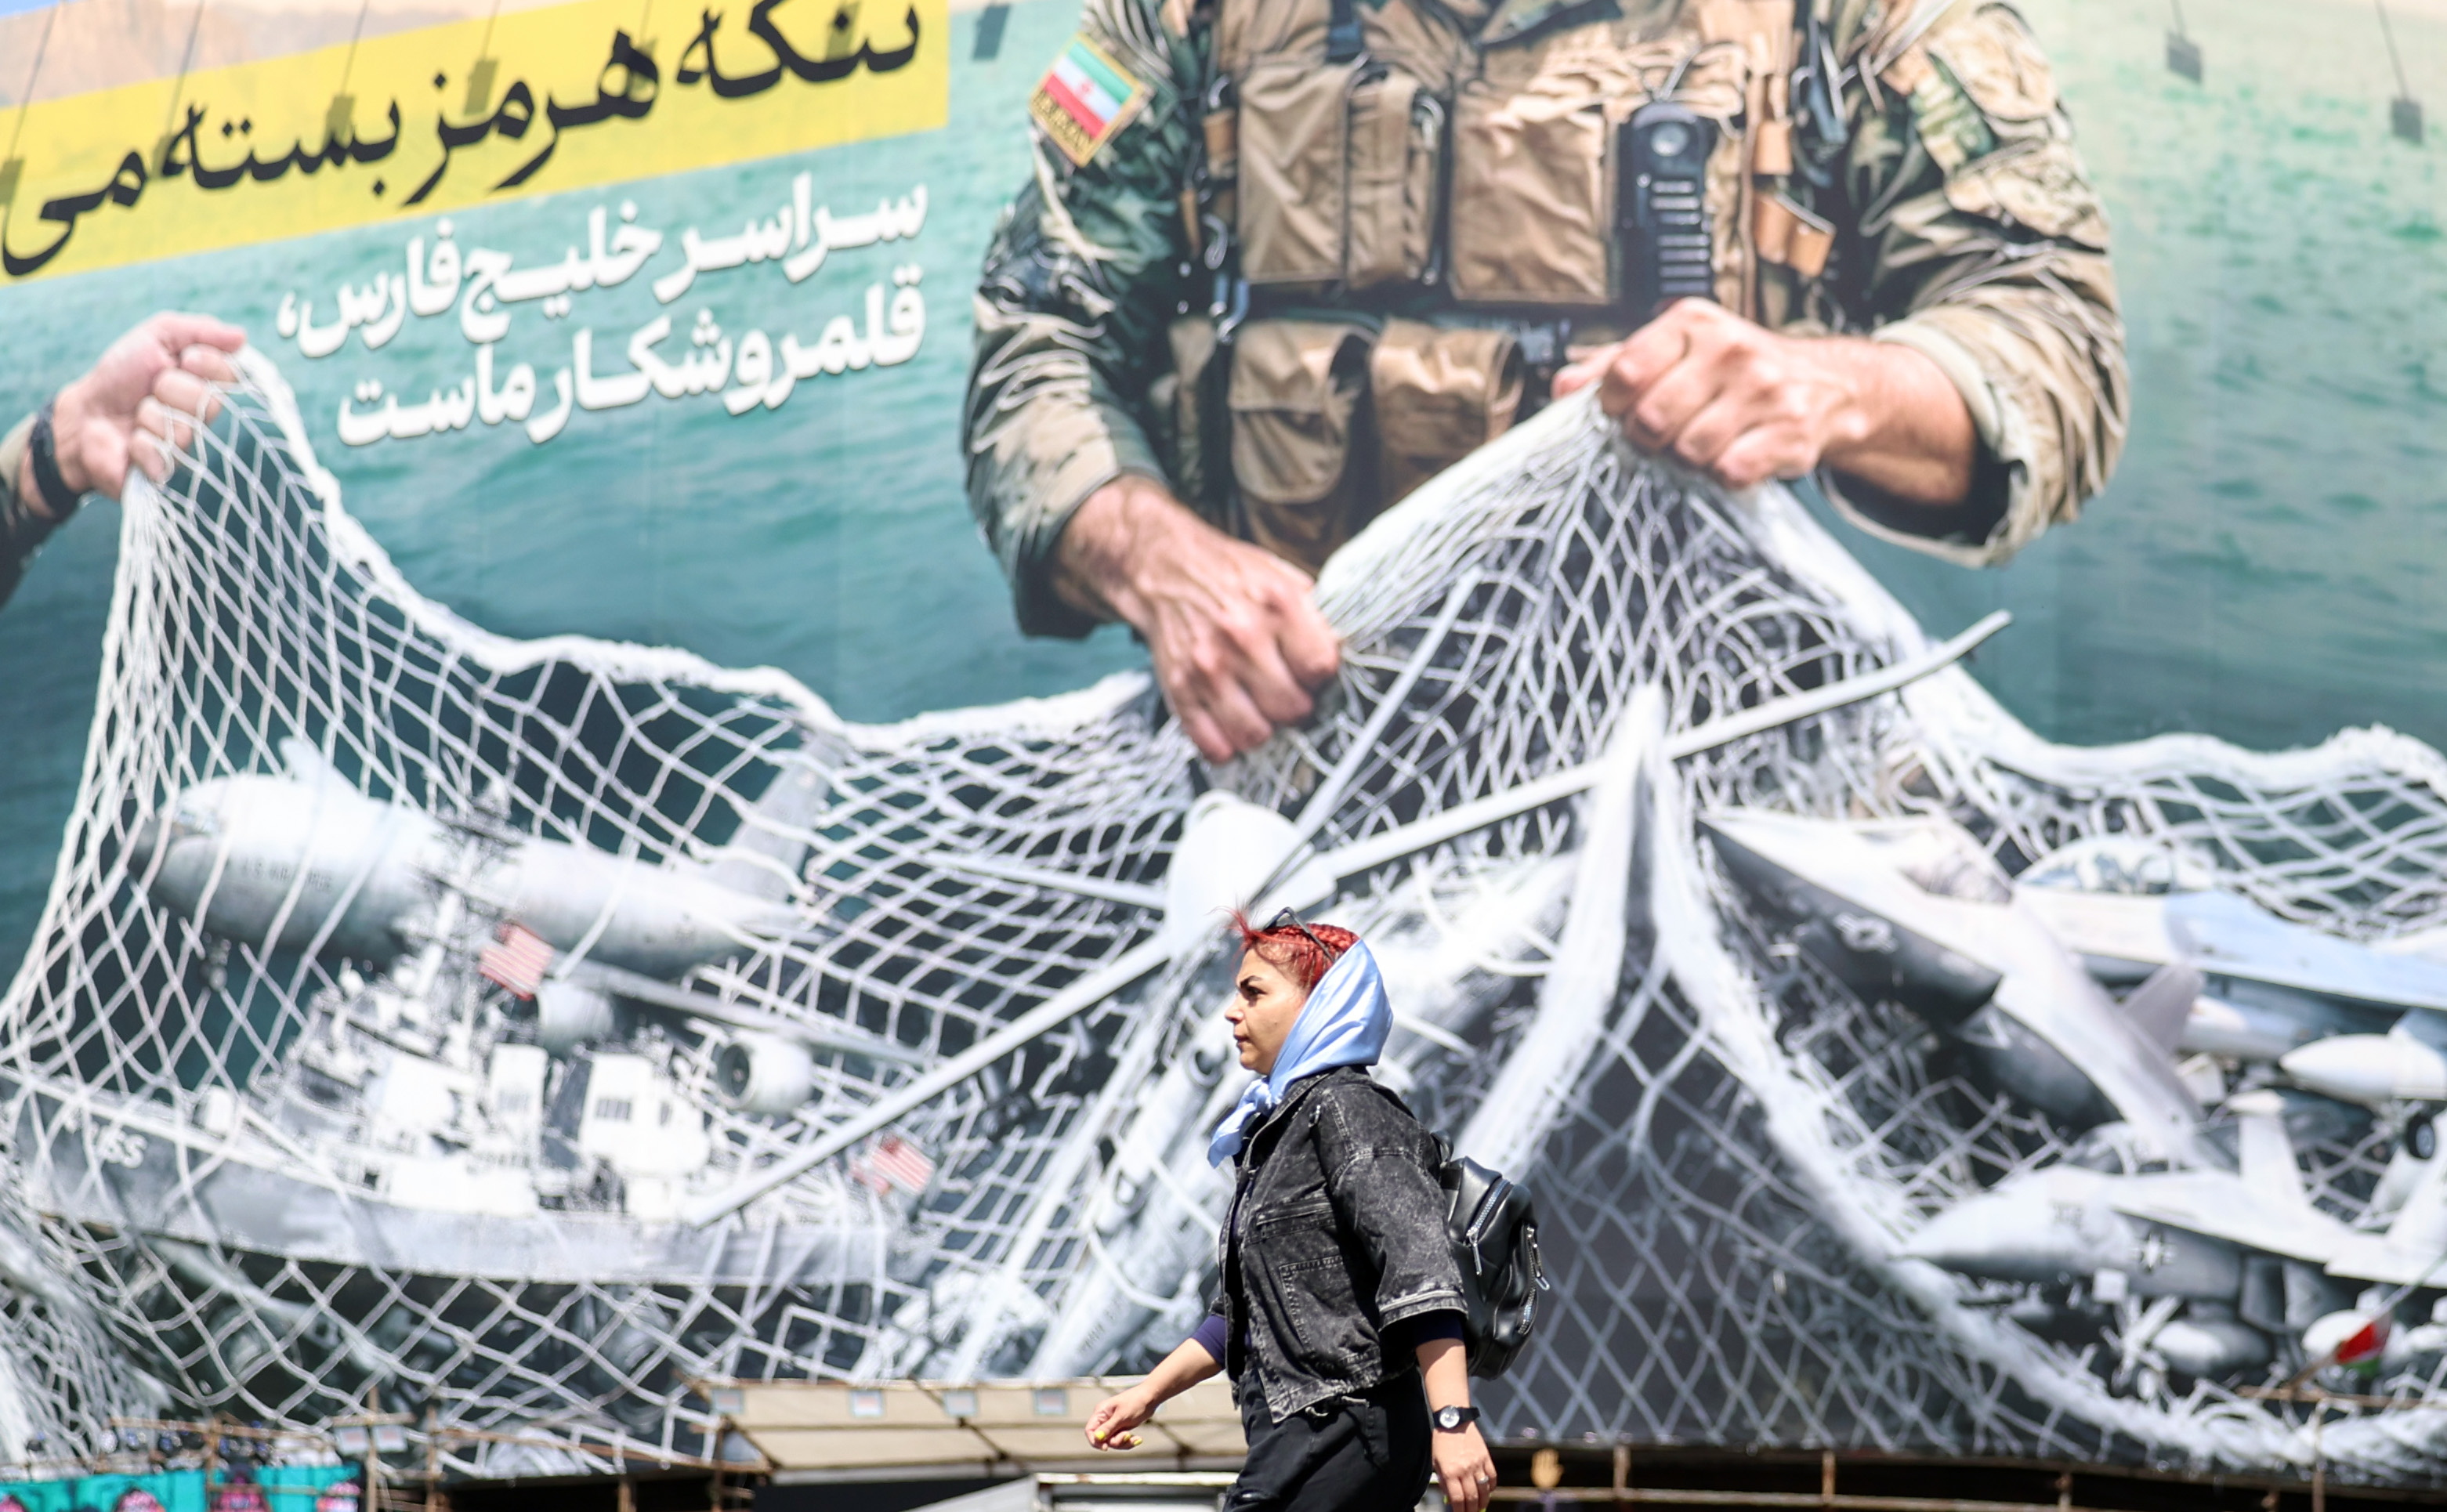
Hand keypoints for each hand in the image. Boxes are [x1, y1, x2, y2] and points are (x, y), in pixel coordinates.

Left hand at [43, 313, 246, 506]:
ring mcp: (191, 449)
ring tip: (136, 418)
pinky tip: (131, 443)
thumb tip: (241, 336)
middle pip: (209, 401)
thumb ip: (198, 331)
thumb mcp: (156, 338)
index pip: (232, 375)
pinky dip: (140, 443)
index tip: (183, 360)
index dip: (206, 363)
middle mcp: (205, 419)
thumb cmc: (121, 377)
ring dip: (149, 415)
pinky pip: (163, 454)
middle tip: (150, 391)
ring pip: (184, 428)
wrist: (85, 414)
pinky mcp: (171, 474)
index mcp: (208, 386)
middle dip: (169, 388)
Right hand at [1054, 476, 1340, 762]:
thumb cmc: (1227, 575)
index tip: (1312, 673)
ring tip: (1261, 708)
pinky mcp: (1180, 690)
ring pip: (1256, 735)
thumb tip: (1345, 656)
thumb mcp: (1282, 578)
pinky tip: (1233, 722)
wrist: (1164, 568)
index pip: (1321, 669)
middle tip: (1288, 692)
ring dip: (1264, 728)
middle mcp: (1242, 638)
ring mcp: (1208, 668)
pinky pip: (1214, 746)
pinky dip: (1228, 745)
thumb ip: (1315, 618)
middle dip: (1296, 706)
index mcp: (1277, 606)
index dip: (1321, 677)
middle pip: (1293, 708)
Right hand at [1082, 1384, 1157, 1450]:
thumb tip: (1096, 1438)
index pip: (1090, 1430)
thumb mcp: (1122, 1416)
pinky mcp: (1121, 1428)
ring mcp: (1113, 1424)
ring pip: (1112, 1442)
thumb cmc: (1136, 1402)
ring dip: (1124, 1442)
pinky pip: (1121, 1440)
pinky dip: (1129, 1442)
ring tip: (1135, 1438)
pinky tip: (1138, 1439)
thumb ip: (1109, 1428)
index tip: (1105, 1447)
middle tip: (1127, 1436)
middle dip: (1115, 1441)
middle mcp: (1105, 1419)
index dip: (1095, 1441)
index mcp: (1101, 1412)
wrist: (1151, 1398)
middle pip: (1102, 1439)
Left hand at [1431, 1420, 1495, 1511]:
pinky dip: (1491, 1487)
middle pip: (1472, 1497)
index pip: (1458, 1499)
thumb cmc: (1442, 1441)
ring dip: (1483, 1501)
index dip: (1460, 1511)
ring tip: (1480, 1506)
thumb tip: (1451, 1498)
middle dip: (1472, 1510)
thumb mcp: (1436, 1462)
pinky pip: (1492, 1477)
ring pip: (1484, 1490)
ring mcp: (1477, 1463)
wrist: (1454, 1420)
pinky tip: (1488, 1490)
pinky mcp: (1486, 1457)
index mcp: (1450, 1472)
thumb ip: (1444, 1481)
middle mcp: (1465, 1469)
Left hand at [1553, 299, 1973, 507]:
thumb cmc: (1733, 371)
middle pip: (1652, 419)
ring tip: (1701, 443)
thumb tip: (1561, 388)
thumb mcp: (1675, 350)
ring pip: (1688, 450)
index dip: (1614, 404)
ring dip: (1686, 459)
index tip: (1624, 410)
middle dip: (1648, 438)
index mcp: (1692, 323)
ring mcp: (1764, 390)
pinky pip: (1729, 472)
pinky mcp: (1789, 432)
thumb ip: (1613, 366)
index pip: (1625, 371)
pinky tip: (1732, 457)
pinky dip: (1722, 476)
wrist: (1827, 384)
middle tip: (1663, 435)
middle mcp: (1730, 350)